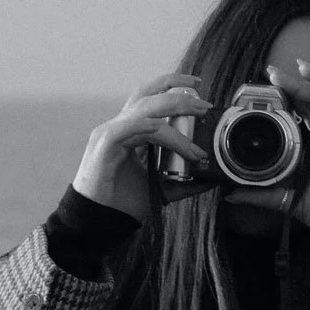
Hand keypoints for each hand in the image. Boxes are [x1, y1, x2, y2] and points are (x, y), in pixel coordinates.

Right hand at [73, 72, 213, 221]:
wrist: (98, 223)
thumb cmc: (122, 203)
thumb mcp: (162, 188)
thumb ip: (184, 180)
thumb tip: (211, 177)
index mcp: (129, 130)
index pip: (149, 96)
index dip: (172, 86)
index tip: (199, 89)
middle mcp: (118, 126)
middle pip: (147, 94)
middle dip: (179, 93)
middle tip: (204, 104)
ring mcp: (110, 132)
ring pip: (146, 110)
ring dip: (175, 112)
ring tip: (198, 121)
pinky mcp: (105, 144)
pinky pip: (135, 128)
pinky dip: (159, 132)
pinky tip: (176, 140)